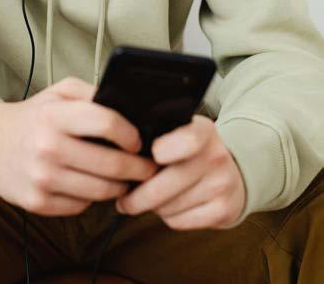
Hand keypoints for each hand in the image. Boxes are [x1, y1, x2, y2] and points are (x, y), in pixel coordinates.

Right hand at [0, 76, 157, 216]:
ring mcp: (42, 179)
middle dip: (139, 168)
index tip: (139, 141)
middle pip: (112, 164)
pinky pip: (82, 206)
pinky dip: (92, 198)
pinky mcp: (38, 203)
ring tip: (124, 178)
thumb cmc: (32, 116)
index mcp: (54, 115)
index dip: (131, 134)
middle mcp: (48, 147)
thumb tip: (128, 109)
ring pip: (102, 191)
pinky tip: (91, 185)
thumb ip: (92, 94)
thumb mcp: (58, 93)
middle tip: (148, 167)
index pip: (107, 123)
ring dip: (120, 186)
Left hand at [115, 115, 246, 229]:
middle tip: (123, 199)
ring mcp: (222, 184)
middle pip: (166, 183)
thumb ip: (156, 135)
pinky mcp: (224, 210)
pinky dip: (167, 218)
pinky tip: (169, 207)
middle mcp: (216, 156)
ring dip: (152, 207)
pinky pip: (179, 221)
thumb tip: (119, 152)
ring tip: (149, 199)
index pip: (187, 140)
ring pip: (168, 206)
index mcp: (203, 131)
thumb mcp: (180, 132)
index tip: (151, 155)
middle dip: (137, 196)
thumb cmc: (191, 153)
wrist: (232, 174)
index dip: (165, 149)